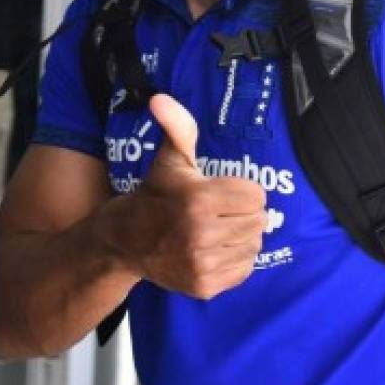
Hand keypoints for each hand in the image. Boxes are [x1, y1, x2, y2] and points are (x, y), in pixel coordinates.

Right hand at [103, 94, 266, 299]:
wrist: (126, 241)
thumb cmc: (156, 195)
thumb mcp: (169, 159)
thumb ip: (176, 126)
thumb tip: (160, 98)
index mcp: (198, 200)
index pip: (256, 196)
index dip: (242, 191)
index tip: (222, 191)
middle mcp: (201, 234)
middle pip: (258, 221)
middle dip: (244, 213)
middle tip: (221, 211)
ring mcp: (202, 264)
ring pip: (254, 245)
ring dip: (242, 236)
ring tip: (219, 229)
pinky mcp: (205, 286)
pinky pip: (244, 269)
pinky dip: (236, 259)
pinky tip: (216, 249)